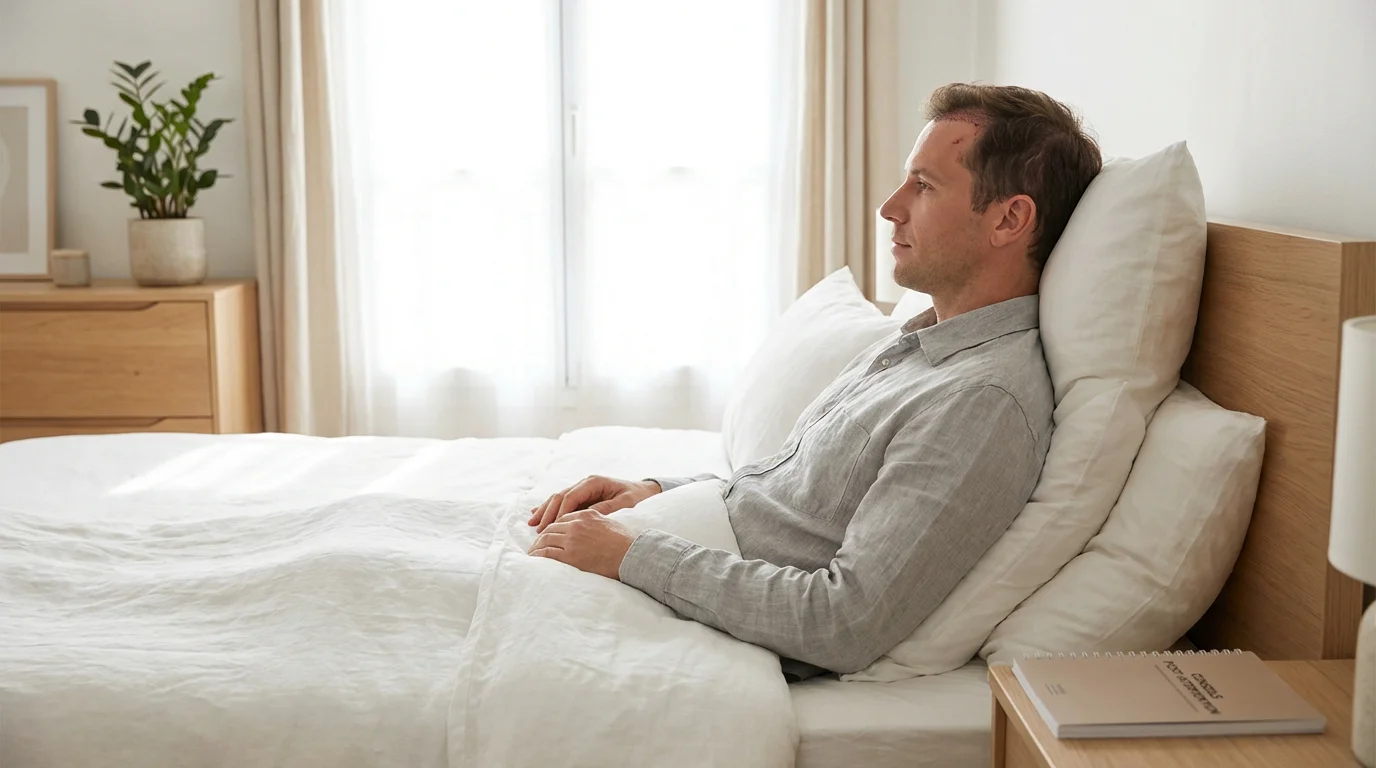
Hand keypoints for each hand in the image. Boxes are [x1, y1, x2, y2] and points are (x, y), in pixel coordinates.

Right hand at [528, 475, 660, 531]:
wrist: (645, 491)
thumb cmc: (637, 497)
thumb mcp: (625, 503)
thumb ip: (606, 508)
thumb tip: (587, 516)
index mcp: (594, 482)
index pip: (571, 497)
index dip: (560, 512)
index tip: (552, 527)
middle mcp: (585, 483)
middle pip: (560, 496)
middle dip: (547, 512)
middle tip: (537, 528)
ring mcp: (582, 489)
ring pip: (558, 499)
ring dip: (545, 511)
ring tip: (532, 523)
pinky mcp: (583, 496)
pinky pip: (563, 502)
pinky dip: (551, 509)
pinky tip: (537, 515)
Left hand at [528, 510, 635, 579]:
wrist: (631, 555)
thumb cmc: (625, 542)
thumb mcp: (609, 522)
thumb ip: (594, 520)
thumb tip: (586, 527)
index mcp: (586, 514)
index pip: (562, 518)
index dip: (552, 525)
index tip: (547, 532)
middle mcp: (576, 524)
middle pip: (551, 527)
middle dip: (541, 535)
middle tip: (535, 544)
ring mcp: (572, 539)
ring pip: (546, 539)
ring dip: (537, 545)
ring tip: (532, 553)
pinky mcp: (570, 555)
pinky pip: (547, 553)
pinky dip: (538, 555)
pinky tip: (534, 558)